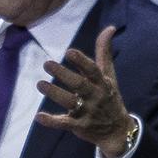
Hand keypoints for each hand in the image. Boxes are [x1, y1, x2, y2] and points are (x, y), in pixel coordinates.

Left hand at [34, 26, 133, 157]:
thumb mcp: (109, 75)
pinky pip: (64, 123)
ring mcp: (87, 112)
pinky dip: (52, 121)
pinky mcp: (79, 126)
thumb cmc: (109, 97)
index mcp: (102, 83)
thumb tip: (110, 28)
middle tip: (47, 64)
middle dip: (63, 74)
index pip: (93, 71)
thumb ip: (104, 52)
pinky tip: (39, 116)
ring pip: (70, 102)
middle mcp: (95, 96)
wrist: (117, 130)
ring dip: (55, 93)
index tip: (69, 52)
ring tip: (40, 84)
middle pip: (79, 85)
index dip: (82, 61)